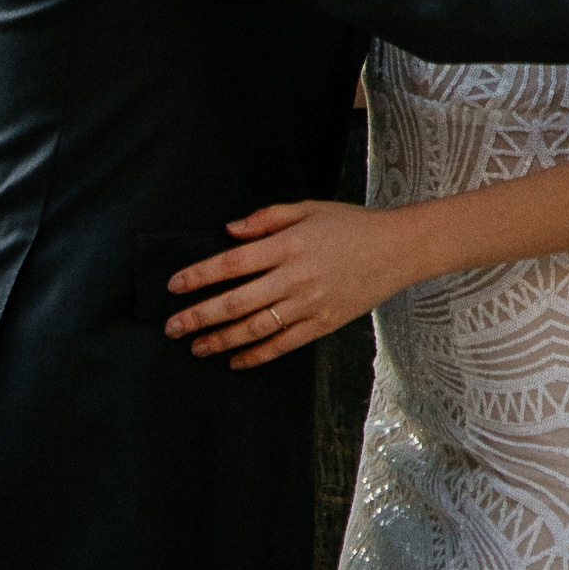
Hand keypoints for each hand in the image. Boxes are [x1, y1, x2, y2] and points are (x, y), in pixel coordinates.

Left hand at [165, 200, 415, 369]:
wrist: (397, 249)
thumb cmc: (350, 224)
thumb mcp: (308, 208)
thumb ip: (266, 219)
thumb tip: (229, 232)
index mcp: (289, 244)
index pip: (233, 262)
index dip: (200, 275)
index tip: (174, 286)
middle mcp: (295, 277)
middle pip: (237, 301)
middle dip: (199, 315)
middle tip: (171, 327)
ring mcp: (310, 304)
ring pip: (256, 328)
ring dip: (221, 339)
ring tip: (196, 346)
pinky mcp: (323, 324)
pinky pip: (283, 344)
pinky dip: (257, 356)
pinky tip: (235, 361)